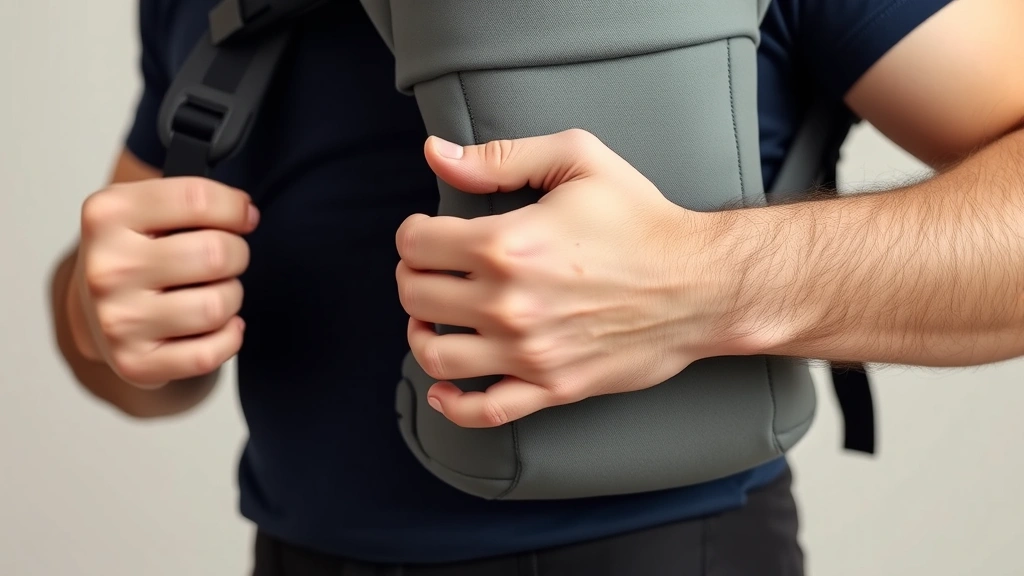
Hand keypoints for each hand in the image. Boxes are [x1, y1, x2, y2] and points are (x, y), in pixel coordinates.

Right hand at [69, 177, 257, 387]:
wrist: (94, 310)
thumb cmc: (136, 254)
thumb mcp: (148, 209)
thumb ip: (197, 200)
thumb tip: (246, 214)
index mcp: (108, 215)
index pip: (198, 199)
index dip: (234, 208)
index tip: (240, 217)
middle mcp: (107, 268)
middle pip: (217, 254)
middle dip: (236, 255)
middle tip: (223, 260)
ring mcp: (118, 320)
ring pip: (218, 305)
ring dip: (231, 297)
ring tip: (213, 292)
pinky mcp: (134, 363)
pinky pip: (209, 354)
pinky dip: (227, 338)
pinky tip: (215, 326)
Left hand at [396, 129, 732, 427]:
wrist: (700, 284)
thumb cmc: (642, 219)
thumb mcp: (578, 161)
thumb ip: (500, 157)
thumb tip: (436, 153)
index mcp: (507, 243)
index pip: (416, 243)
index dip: (414, 233)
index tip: (428, 232)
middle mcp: (508, 302)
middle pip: (416, 294)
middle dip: (414, 276)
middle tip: (432, 269)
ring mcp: (528, 351)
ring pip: (435, 354)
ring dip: (420, 333)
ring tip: (432, 318)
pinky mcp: (551, 386)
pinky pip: (483, 411)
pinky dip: (452, 404)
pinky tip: (444, 387)